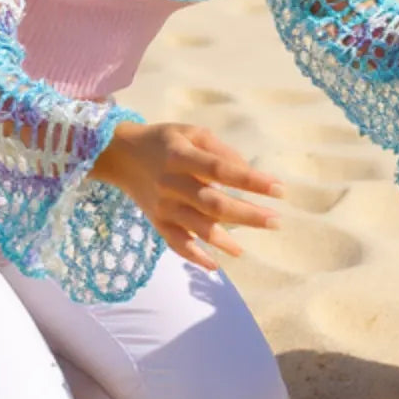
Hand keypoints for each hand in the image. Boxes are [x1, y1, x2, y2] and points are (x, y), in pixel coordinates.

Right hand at [92, 122, 282, 270]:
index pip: (221, 170)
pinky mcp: (156, 222)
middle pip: (214, 204)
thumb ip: (221, 150)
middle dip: (248, 215)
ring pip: (198, 228)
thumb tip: (248, 172)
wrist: (119, 155)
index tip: (279, 189)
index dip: (251, 180)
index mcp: (182, 156)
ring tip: (247, 249)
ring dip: (226, 241)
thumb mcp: (191, 132)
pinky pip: (176, 244)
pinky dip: (195, 257)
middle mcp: (172, 183)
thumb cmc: (164, 141)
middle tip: (276, 222)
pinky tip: (215, 266)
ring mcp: (163, 206)